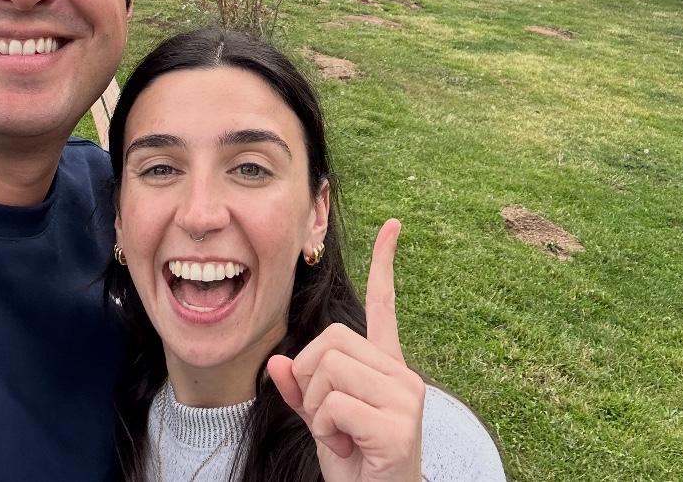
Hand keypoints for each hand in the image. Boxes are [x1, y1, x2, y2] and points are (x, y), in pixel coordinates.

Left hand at [267, 219, 424, 481]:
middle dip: (310, 378)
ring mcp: (405, 396)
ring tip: (343, 435)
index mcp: (385, 367)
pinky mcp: (399, 422)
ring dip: (319, 408)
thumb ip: (300, 391)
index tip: (394, 225)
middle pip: (330, 339)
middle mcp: (401, 373)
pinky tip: (351, 448)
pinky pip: (335, 404)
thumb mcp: (321, 423)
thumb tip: (277, 363)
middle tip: (330, 417)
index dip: (384, 264)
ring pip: (328, 370)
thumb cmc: (355, 464)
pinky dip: (328, 430)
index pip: (384, 306)